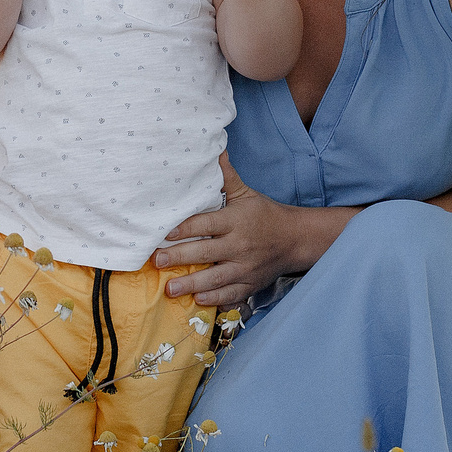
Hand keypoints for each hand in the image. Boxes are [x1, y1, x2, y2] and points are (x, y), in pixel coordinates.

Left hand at [152, 164, 321, 308]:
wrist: (294, 239)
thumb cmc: (265, 215)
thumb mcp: (246, 194)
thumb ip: (226, 176)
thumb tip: (215, 150)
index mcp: (236, 221)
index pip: (206, 224)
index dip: (185, 229)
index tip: (165, 234)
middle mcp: (240, 245)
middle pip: (206, 253)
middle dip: (180, 257)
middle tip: (157, 261)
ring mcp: (245, 268)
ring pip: (215, 278)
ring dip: (191, 285)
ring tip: (170, 290)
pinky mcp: (250, 284)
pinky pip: (230, 295)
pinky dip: (214, 299)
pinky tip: (197, 301)